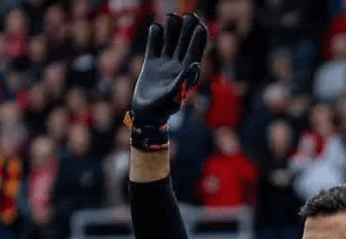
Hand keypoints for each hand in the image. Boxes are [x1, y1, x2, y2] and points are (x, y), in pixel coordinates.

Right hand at [131, 13, 206, 127]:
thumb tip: (195, 64)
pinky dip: (154, 36)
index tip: (200, 26)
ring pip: (170, 41)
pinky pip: (154, 46)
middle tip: (189, 16)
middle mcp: (177, 65)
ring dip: (172, 29)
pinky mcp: (151, 63)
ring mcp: (164, 63)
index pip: (195, 52)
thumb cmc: (162, 109)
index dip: (198, 39)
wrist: (146, 115)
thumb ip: (183, 79)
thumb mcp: (174, 95)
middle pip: (184, 43)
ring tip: (172, 16)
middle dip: (187, 30)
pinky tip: (155, 27)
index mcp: (186, 73)